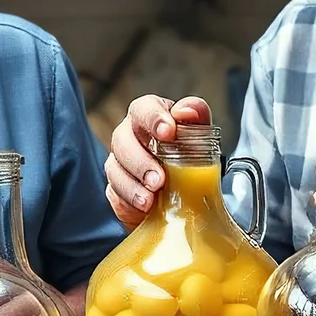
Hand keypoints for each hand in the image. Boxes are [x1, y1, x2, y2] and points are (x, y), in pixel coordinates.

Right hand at [105, 95, 212, 225]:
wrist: (186, 195)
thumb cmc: (190, 157)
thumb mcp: (201, 135)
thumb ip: (197, 116)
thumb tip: (186, 111)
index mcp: (150, 117)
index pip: (144, 108)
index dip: (153, 118)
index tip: (168, 132)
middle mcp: (130, 136)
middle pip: (122, 139)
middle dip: (140, 160)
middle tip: (159, 179)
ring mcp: (120, 163)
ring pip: (114, 167)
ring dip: (132, 184)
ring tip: (150, 199)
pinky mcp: (117, 189)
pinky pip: (114, 192)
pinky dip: (129, 200)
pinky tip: (144, 207)